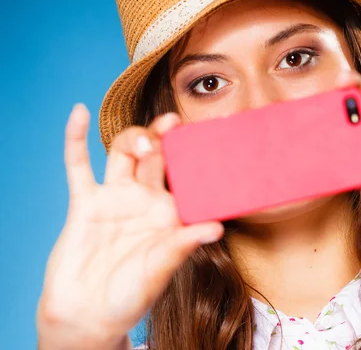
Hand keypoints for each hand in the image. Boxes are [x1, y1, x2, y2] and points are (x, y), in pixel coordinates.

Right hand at [37, 105, 223, 348]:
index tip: (209, 136)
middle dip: (164, 138)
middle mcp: (145, 199)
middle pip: (156, 156)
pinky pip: (78, 165)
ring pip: (123, 153)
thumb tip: (217, 227)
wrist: (89, 315)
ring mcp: (115, 197)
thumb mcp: (162, 268)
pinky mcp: (85, 202)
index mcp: (171, 212)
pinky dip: (75, 139)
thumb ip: (184, 244)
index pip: (185, 176)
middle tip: (174, 124)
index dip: (195, 157)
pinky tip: (78, 113)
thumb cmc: (132, 295)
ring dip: (133, 139)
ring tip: (143, 143)